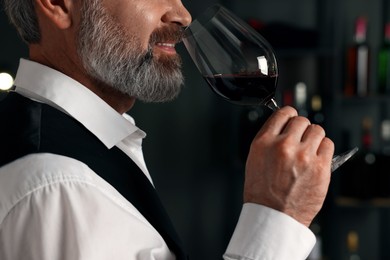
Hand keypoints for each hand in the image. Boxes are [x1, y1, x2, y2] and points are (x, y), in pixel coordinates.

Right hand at [243, 106, 333, 226]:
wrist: (273, 216)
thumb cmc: (262, 191)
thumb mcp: (255, 159)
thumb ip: (269, 139)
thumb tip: (285, 126)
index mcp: (264, 142)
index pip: (283, 113)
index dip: (290, 116)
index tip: (292, 120)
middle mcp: (284, 146)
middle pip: (302, 121)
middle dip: (301, 129)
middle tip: (300, 140)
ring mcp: (304, 156)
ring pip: (317, 130)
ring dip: (313, 138)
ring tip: (308, 151)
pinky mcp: (321, 167)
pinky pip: (328, 144)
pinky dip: (323, 149)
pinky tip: (315, 159)